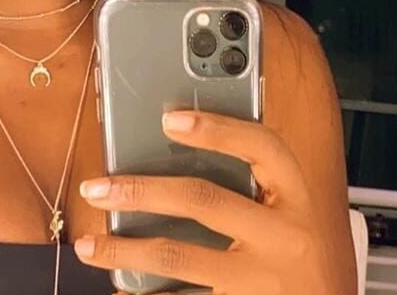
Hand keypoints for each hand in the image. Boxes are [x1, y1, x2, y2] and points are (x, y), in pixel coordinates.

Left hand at [74, 110, 349, 293]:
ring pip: (179, 255)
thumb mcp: (296, 223)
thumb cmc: (307, 269)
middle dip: (141, 191)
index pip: (262, 148)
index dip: (217, 128)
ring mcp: (261, 279)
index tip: (170, 119)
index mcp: (298, 201)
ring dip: (124, 249)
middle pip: (203, 199)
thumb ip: (259, 193)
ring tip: (90, 245)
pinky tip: (120, 290)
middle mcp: (284, 236)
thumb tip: (186, 159)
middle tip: (98, 188)